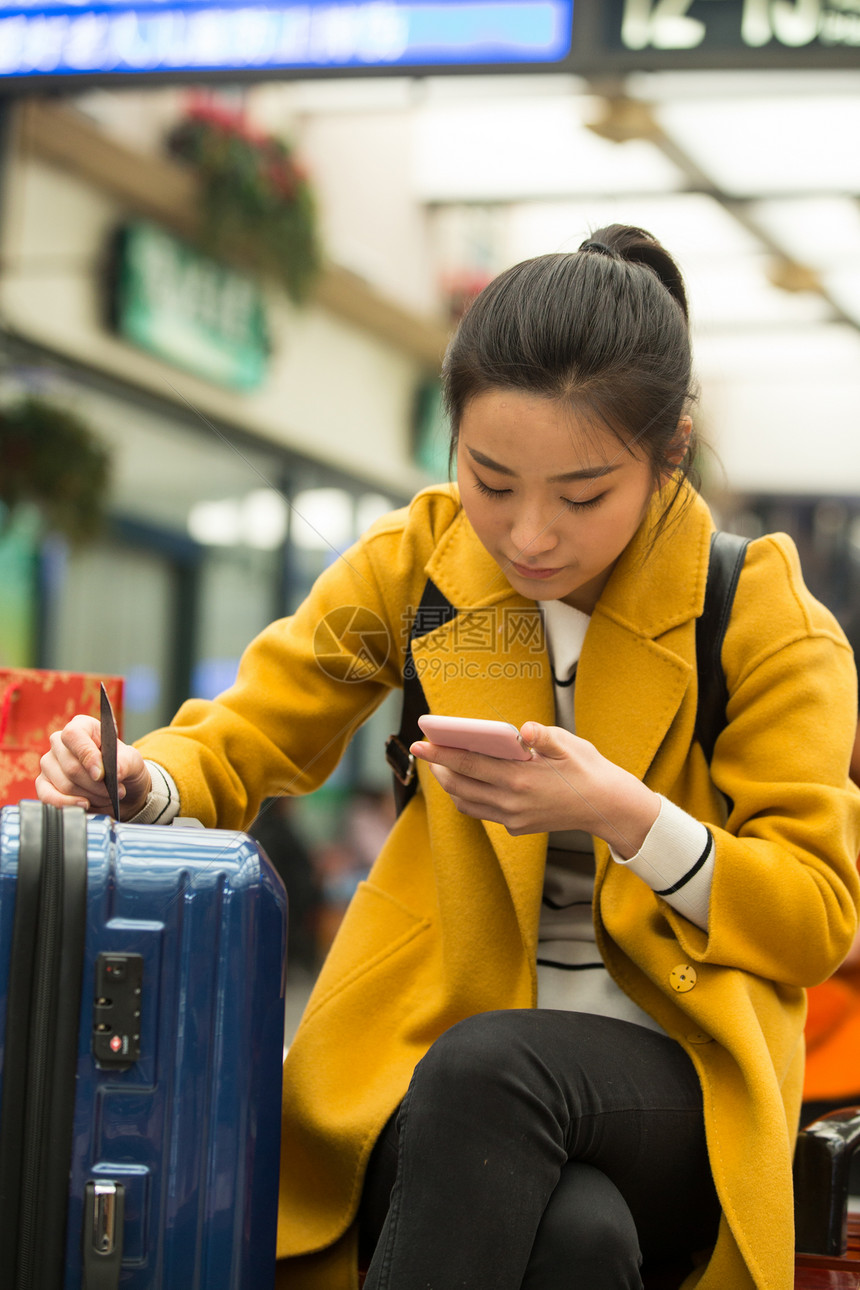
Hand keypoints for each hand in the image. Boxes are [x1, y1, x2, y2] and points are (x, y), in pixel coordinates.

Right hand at [36, 714, 151, 818]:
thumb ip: (126, 763)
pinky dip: (68, 805)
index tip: (101, 774)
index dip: (86, 755)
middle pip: (71, 767)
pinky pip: (48, 797)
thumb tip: (116, 771)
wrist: (121, 789)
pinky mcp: (43, 784)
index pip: (73, 735)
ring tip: (107, 797)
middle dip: (97, 785)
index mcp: (81, 727)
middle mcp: (60, 743)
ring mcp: (49, 764)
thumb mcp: (133, 762)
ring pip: (65, 785)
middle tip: (117, 792)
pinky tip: (85, 805)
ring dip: (90, 796)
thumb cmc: (124, 768)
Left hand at [411, 721, 659, 852]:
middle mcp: (511, 803)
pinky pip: (483, 812)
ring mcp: (513, 819)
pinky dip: (469, 796)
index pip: (468, 764)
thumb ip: (541, 735)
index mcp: (520, 778)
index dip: (440, 753)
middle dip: (438, 768)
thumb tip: (521, 729)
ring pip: (466, 803)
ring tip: (443, 765)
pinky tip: (470, 781)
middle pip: (459, 786)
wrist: (607, 807)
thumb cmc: (587, 769)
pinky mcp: (517, 827)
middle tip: (427, 749)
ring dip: (451, 785)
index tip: (420, 742)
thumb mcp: (568, 744)